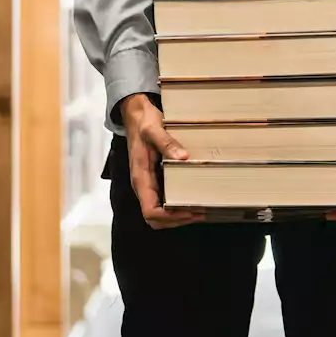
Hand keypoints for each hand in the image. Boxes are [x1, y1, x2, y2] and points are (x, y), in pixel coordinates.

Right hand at [120, 94, 205, 229]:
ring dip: (177, 217)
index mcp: (140, 177)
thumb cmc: (143, 123)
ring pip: (158, 214)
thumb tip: (182, 157)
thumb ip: (167, 143)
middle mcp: (142, 184)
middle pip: (154, 218)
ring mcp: (147, 184)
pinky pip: (162, 202)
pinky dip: (175, 207)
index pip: (150, 211)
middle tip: (199, 214)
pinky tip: (191, 200)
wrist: (136, 116)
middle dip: (176, 220)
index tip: (189, 212)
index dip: (170, 217)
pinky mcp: (153, 180)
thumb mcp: (154, 129)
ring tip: (198, 211)